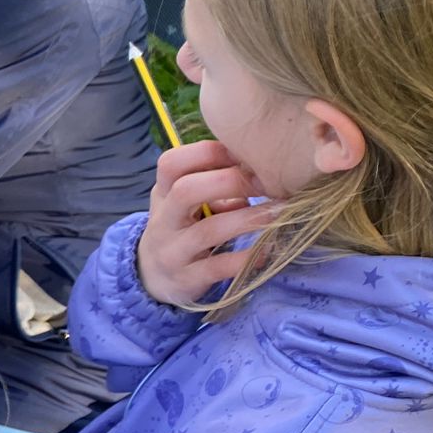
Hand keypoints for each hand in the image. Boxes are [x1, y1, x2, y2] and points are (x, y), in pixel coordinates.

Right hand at [136, 140, 282, 307]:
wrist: (151, 277)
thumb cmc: (180, 229)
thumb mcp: (185, 204)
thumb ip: (213, 185)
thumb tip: (261, 172)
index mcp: (163, 194)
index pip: (172, 163)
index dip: (210, 153)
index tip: (244, 157)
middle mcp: (163, 220)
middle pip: (186, 190)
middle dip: (231, 182)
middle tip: (269, 184)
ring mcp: (173, 251)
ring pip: (209, 230)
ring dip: (249, 219)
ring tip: (281, 212)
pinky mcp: (187, 279)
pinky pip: (220, 266)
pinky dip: (248, 257)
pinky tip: (269, 249)